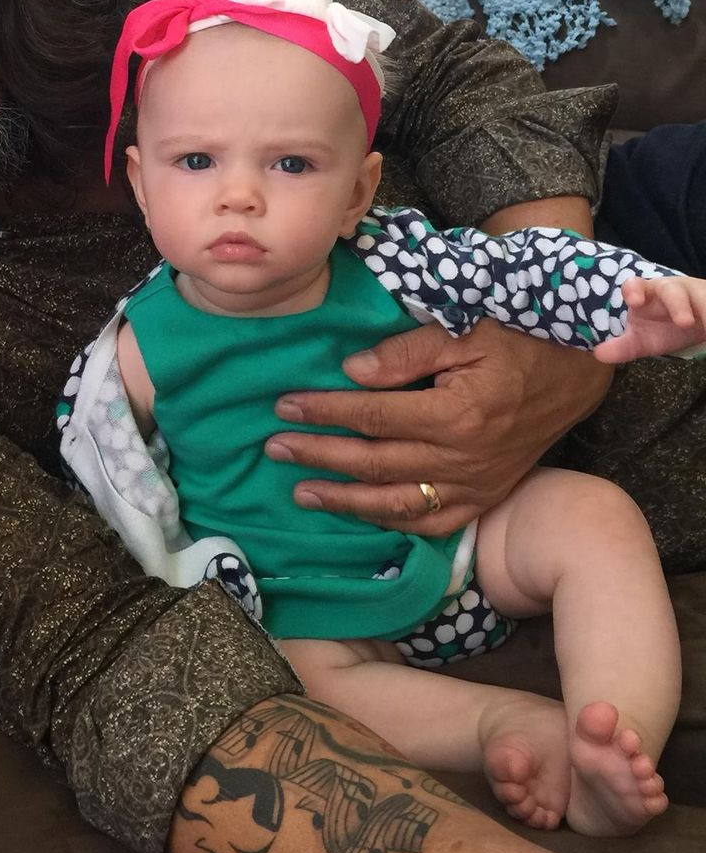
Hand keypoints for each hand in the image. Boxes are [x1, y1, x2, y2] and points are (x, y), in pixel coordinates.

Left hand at [265, 319, 612, 534]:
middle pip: (375, 463)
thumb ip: (406, 353)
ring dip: (345, 500)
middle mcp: (464, 458)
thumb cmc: (517, 338)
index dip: (325, 411)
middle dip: (320, 456)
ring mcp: (477, 484)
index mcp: (457, 414)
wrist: (576, 370)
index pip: (372, 416)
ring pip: (399, 502)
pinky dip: (392, 523)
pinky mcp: (486, 497)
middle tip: (275, 448)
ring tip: (302, 493)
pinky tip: (359, 515)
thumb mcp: (464, 329)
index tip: (284, 405)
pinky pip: (433, 522)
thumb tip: (352, 372)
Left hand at [594, 274, 705, 363]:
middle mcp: (671, 290)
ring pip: (702, 297)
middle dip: (678, 305)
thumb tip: (599, 354)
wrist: (692, 321)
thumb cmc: (660, 327)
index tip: (635, 301)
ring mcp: (695, 293)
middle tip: (684, 322)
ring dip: (705, 309)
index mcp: (646, 294)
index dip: (634, 290)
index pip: (635, 285)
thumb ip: (622, 347)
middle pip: (673, 292)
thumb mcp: (642, 340)